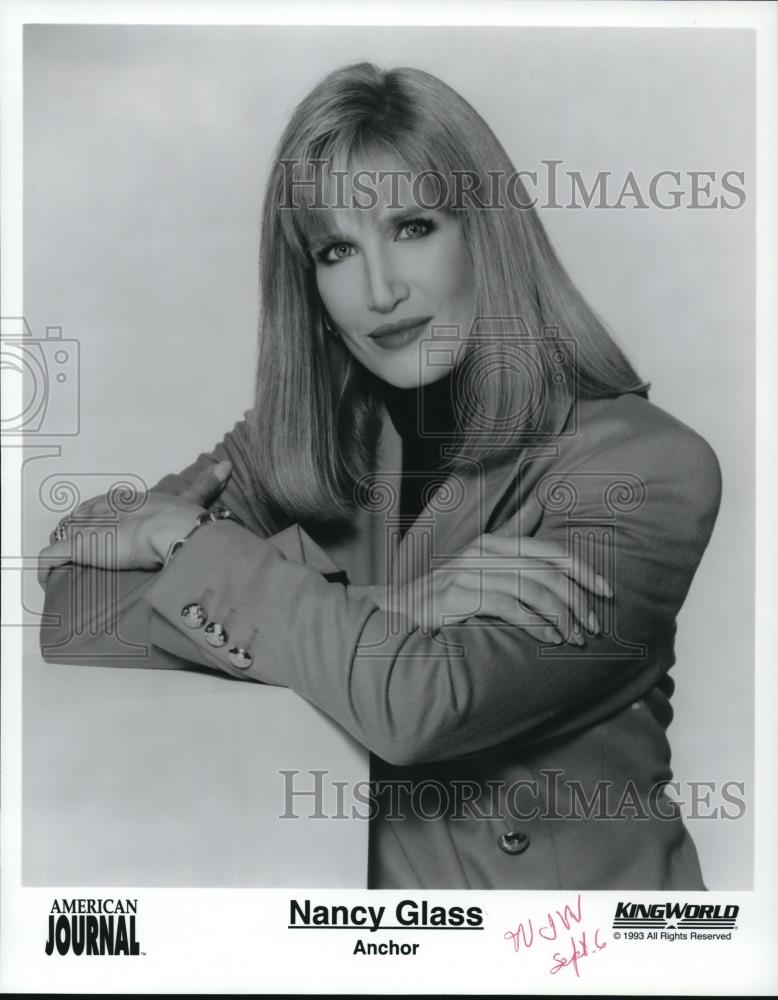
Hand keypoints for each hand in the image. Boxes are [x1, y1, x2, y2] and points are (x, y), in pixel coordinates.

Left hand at [37, 461, 232, 584]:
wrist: (176, 531)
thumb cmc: (183, 518)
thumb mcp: (194, 498)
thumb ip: (208, 483)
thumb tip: (228, 466)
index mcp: (129, 498)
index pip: (105, 502)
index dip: (99, 512)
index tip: (97, 521)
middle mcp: (105, 509)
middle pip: (82, 516)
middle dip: (78, 528)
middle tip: (79, 544)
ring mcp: (91, 527)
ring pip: (65, 532)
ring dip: (64, 545)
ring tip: (66, 562)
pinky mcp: (79, 547)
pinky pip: (51, 556)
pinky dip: (48, 566)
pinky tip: (49, 578)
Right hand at [363, 525, 610, 645]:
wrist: (397, 612)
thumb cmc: (443, 595)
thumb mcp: (479, 565)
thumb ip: (510, 547)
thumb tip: (542, 518)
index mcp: (492, 543)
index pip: (548, 551)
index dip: (582, 570)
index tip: (606, 592)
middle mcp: (483, 552)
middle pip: (546, 571)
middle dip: (577, 599)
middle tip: (593, 626)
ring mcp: (471, 572)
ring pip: (533, 590)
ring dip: (560, 617)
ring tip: (574, 638)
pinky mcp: (461, 595)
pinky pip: (511, 608)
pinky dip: (536, 625)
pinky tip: (548, 639)